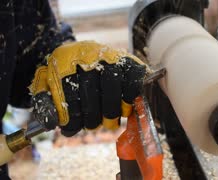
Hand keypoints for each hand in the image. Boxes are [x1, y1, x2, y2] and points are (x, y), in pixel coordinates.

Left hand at [30, 41, 146, 135]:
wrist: (84, 53)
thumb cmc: (65, 75)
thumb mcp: (48, 85)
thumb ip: (45, 103)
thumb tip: (49, 123)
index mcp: (64, 59)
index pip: (67, 91)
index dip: (70, 115)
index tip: (70, 129)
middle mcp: (87, 53)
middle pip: (90, 88)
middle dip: (92, 115)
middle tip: (92, 127)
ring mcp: (109, 55)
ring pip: (112, 84)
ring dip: (111, 110)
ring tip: (109, 123)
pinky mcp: (127, 60)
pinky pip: (132, 80)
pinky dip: (129, 98)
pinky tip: (124, 110)